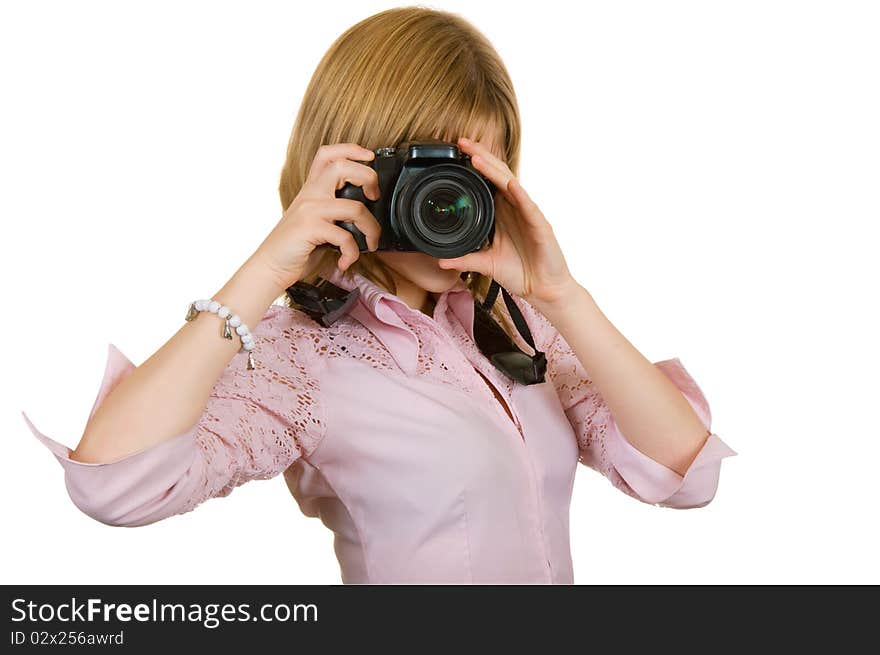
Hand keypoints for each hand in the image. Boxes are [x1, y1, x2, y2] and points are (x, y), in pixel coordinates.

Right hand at [253, 143, 382, 289]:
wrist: (271, 265)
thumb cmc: (296, 246)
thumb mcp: (315, 220)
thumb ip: (334, 210)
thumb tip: (368, 211)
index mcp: (312, 189)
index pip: (328, 154)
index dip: (351, 149)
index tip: (370, 156)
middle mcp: (311, 194)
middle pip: (343, 167)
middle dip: (369, 178)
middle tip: (374, 197)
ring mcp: (310, 210)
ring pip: (355, 207)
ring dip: (372, 228)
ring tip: (371, 242)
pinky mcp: (310, 229)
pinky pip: (345, 237)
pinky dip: (352, 253)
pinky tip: (345, 261)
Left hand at [437, 137, 580, 308]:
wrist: (543, 289)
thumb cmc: (520, 272)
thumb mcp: (486, 264)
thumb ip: (464, 259)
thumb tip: (440, 260)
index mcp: (501, 212)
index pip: (486, 181)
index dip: (473, 165)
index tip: (455, 152)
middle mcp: (514, 208)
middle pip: (497, 175)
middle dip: (480, 157)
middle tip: (461, 141)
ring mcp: (528, 214)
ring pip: (510, 185)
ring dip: (494, 170)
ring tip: (477, 157)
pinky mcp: (540, 226)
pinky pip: (529, 207)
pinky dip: (520, 195)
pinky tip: (511, 185)